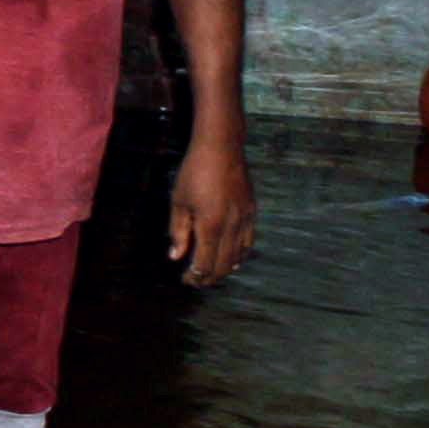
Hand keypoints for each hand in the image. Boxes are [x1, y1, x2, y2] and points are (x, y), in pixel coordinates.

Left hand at [168, 137, 255, 285]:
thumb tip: (176, 256)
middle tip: (196, 280)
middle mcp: (231, 227)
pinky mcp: (252, 212)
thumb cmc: (195, 172)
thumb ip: (178, 232)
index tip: (185, 279)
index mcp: (210, 226)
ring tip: (211, 272)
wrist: (221, 147)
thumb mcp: (179, 202)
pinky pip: (248, 242)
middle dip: (209, 278)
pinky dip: (240, 255)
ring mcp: (245, 220)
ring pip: (238, 257)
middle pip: (223, 265)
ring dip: (224, 269)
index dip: (194, 277)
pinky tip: (231, 259)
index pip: (204, 264)